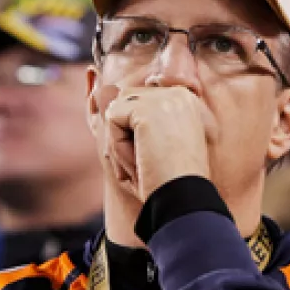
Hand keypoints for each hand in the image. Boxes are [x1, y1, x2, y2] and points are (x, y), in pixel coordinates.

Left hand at [103, 86, 209, 201]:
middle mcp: (179, 94)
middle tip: (150, 163)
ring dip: (121, 142)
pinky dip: (118, 146)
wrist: (183, 198)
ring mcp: (165, 99)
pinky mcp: (148, 109)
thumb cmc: (169, 180)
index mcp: (187, 102)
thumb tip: (102, 91)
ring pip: (117, 111)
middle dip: (127, 135)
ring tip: (145, 162)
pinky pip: (112, 119)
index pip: (141, 102)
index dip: (137, 134)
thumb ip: (134, 117)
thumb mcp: (155, 144)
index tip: (159, 159)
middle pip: (126, 102)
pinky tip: (141, 161)